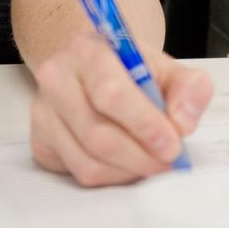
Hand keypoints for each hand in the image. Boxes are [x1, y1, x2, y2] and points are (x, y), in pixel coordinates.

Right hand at [29, 31, 212, 185]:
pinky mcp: (40, 143)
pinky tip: (129, 163)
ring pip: (86, 160)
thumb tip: (183, 123)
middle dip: (140, 155)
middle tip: (168, 161)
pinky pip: (76, 172)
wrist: (97, 66)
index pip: (111, 93)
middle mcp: (56, 79)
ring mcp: (44, 114)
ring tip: (153, 163)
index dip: (144, 123)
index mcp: (88, 51)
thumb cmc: (132, 69)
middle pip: (97, 133)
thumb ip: (189, 87)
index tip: (173, 144)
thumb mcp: (166, 66)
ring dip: (127, 170)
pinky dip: (110, 176)